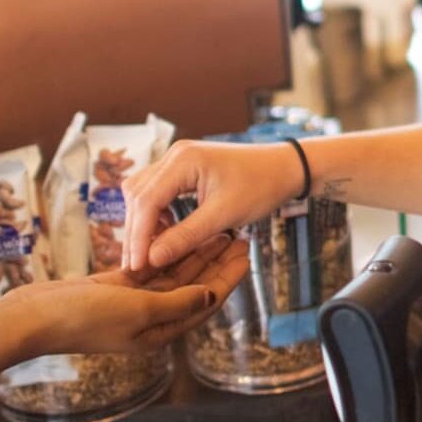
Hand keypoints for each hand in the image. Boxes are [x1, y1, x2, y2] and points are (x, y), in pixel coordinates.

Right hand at [1, 235, 249, 355]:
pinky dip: (164, 249)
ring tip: (217, 227)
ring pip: (172, 272)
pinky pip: (149, 266)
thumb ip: (177, 303)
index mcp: (162, 330)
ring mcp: (133, 302)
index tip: (247, 251)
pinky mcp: (115, 286)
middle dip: (217, 260)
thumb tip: (212, 295)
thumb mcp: (138, 311)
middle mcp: (152, 317)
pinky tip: (179, 229)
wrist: (33, 318)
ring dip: (194, 251)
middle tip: (240, 233)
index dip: (228, 276)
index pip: (206, 300)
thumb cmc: (84, 320)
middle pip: (194, 285)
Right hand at [122, 139, 302, 271]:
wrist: (286, 168)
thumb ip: (186, 236)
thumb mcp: (225, 215)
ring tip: (149, 253)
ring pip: (143, 193)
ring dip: (143, 222)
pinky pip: (157, 191)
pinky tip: (165, 233)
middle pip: (137, 195)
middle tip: (136, 267)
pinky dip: (156, 214)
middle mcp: (174, 155)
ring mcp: (178, 160)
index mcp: (183, 160)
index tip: (136, 266)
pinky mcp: (183, 169)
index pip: (145, 201)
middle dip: (137, 231)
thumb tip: (151, 259)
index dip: (138, 236)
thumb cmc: (261, 187)